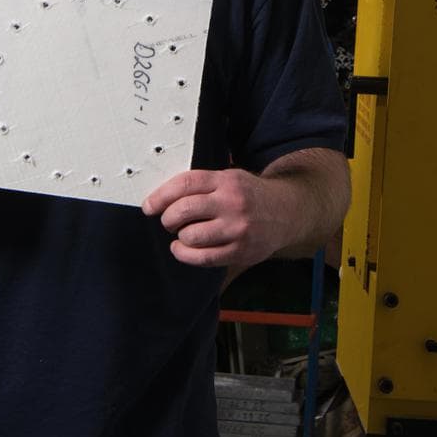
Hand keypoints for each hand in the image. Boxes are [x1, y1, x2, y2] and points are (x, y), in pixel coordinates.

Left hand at [142, 168, 292, 269]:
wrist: (286, 212)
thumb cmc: (249, 195)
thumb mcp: (230, 178)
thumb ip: (202, 184)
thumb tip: (162, 197)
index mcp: (225, 181)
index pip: (185, 184)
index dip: (161, 196)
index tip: (149, 206)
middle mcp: (231, 203)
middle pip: (184, 210)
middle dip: (168, 218)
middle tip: (169, 221)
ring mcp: (237, 228)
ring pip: (191, 236)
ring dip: (179, 237)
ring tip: (182, 234)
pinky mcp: (240, 251)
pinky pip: (203, 257)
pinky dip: (185, 254)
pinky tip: (183, 249)